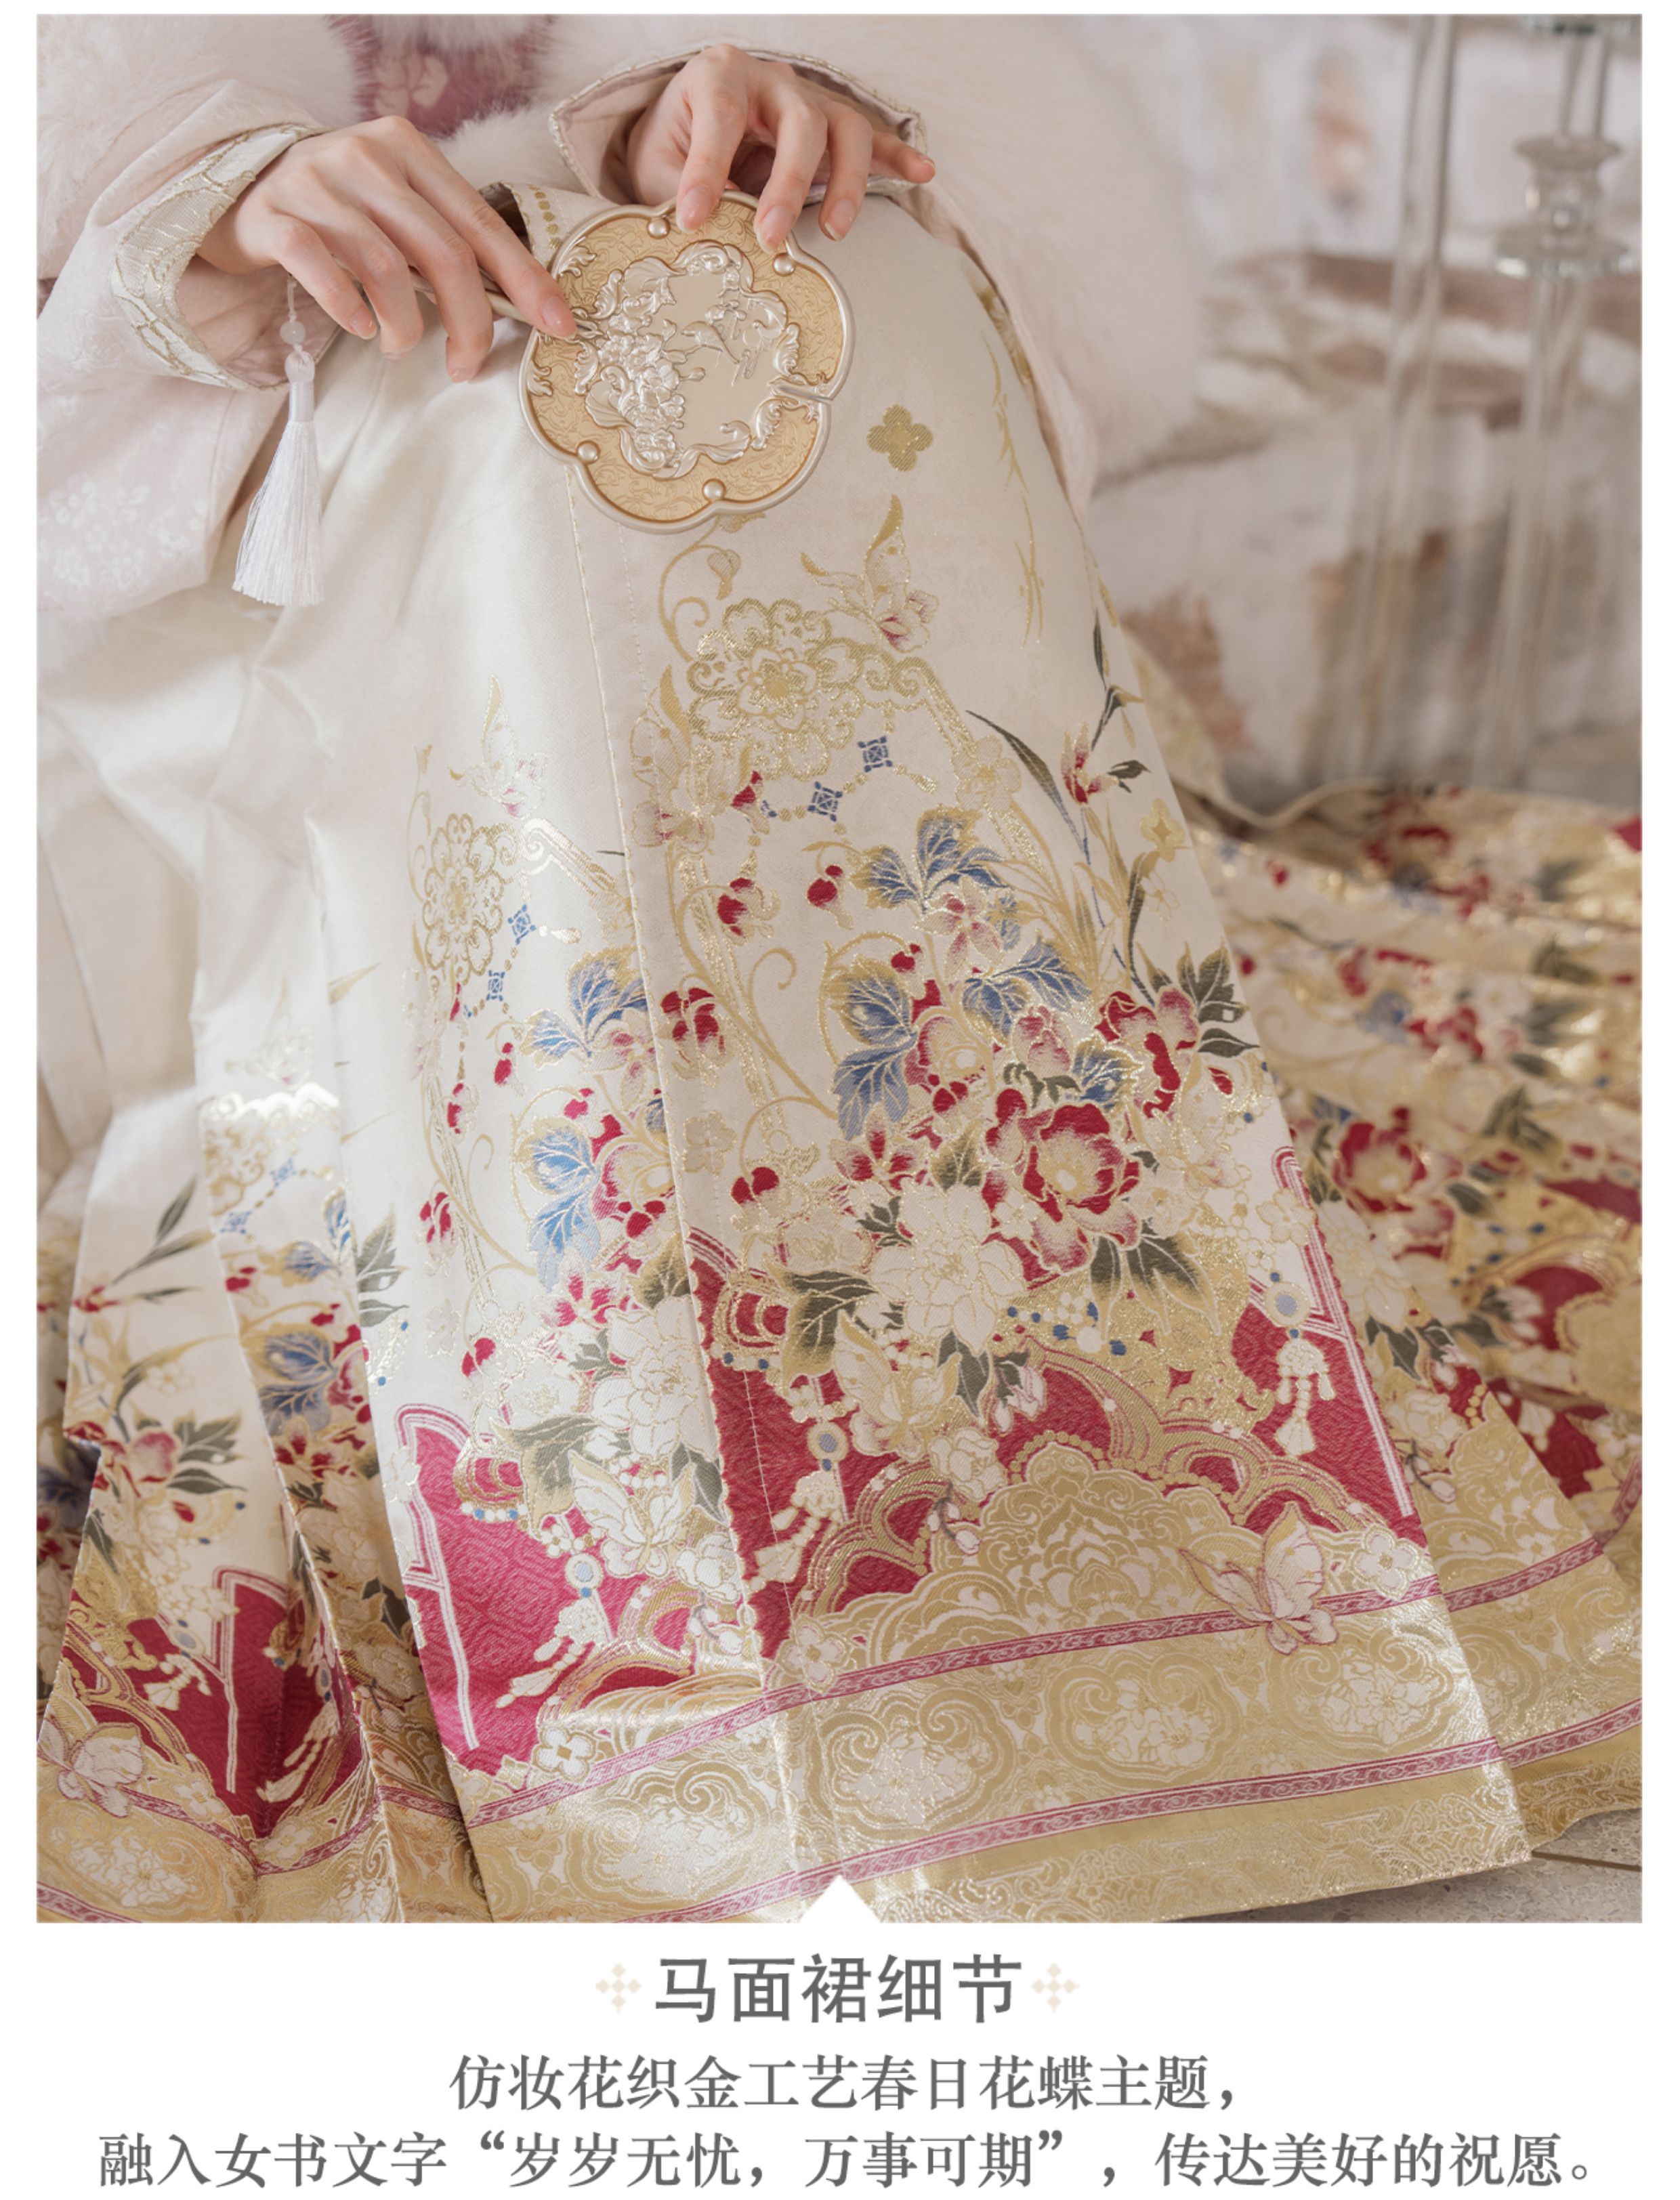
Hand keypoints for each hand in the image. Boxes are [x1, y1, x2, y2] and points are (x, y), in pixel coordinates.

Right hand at [198, 115, 575, 380]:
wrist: (240, 188)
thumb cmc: (340, 212)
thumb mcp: (397, 208)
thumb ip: (446, 239)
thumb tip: (517, 303)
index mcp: (408, 149)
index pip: (479, 222)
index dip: (524, 278)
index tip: (558, 326)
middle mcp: (365, 155)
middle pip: (442, 250)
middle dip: (468, 321)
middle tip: (465, 364)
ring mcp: (315, 181)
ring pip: (386, 265)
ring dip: (405, 326)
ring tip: (400, 347)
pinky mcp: (273, 215)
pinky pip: (321, 268)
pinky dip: (349, 309)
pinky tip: (361, 329)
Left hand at [625, 44, 935, 248]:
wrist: (686, 129)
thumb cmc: (672, 147)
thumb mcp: (654, 165)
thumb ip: (674, 190)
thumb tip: (709, 228)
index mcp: (717, 75)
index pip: (720, 117)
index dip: (708, 169)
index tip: (693, 218)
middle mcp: (770, 80)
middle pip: (799, 121)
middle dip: (788, 184)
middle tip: (772, 237)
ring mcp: (808, 100)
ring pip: (844, 128)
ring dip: (846, 180)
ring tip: (835, 229)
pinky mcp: (831, 128)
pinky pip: (872, 139)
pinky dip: (897, 156)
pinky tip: (921, 172)